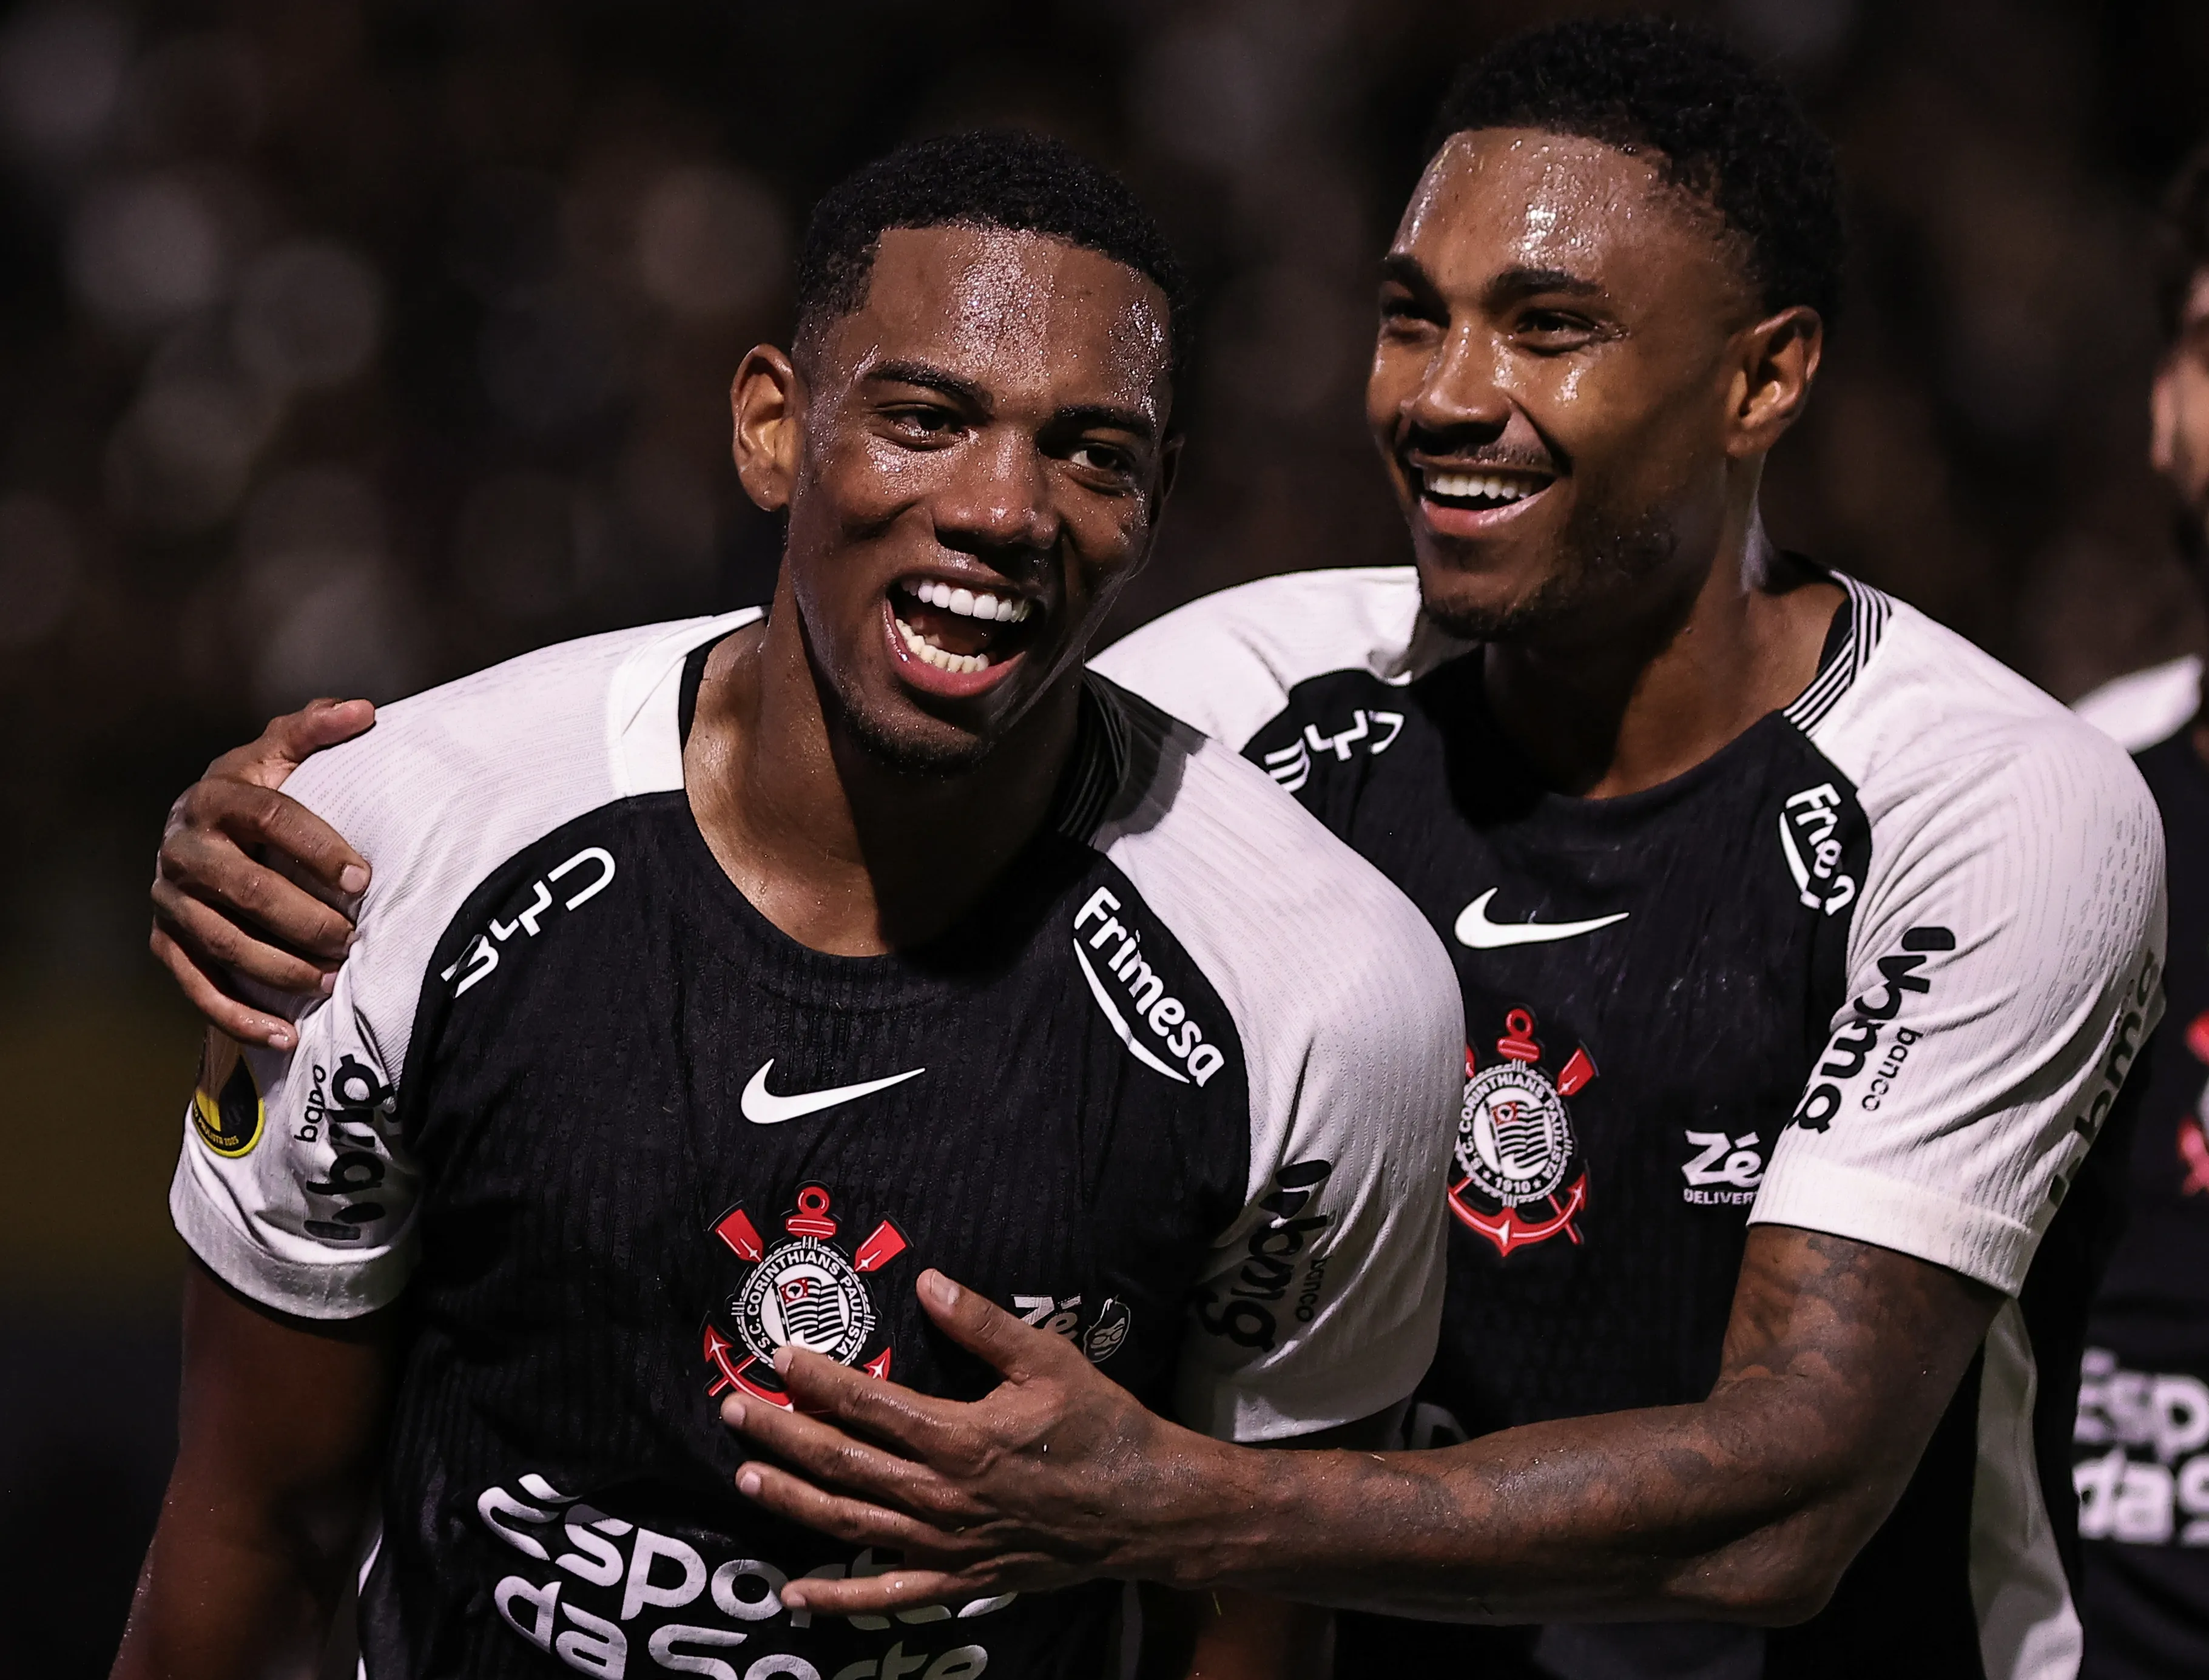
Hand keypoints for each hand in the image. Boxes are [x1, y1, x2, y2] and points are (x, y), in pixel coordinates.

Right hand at [150, 699, 375, 1048]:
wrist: (204, 834)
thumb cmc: (261, 792)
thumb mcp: (281, 756)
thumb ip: (315, 731)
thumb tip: (363, 710)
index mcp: (216, 796)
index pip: (271, 817)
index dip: (319, 847)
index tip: (364, 878)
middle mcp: (183, 848)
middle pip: (246, 888)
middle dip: (304, 917)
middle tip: (352, 938)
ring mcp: (170, 899)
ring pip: (223, 941)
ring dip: (279, 968)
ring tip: (332, 982)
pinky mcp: (164, 942)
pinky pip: (197, 987)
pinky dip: (240, 1015)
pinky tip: (286, 1036)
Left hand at [724, 1268, 1236, 1614]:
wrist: (1146, 1509)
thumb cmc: (1101, 1427)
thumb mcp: (1049, 1360)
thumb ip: (983, 1325)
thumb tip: (928, 1283)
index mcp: (962, 1439)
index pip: (870, 1407)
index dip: (818, 1382)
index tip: (778, 1357)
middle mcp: (943, 1497)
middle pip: (845, 1467)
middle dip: (783, 1437)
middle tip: (734, 1411)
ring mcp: (948, 1546)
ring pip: (852, 1526)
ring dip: (794, 1503)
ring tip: (746, 1479)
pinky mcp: (961, 1580)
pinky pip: (888, 1594)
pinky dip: (837, 1598)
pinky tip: (794, 1594)